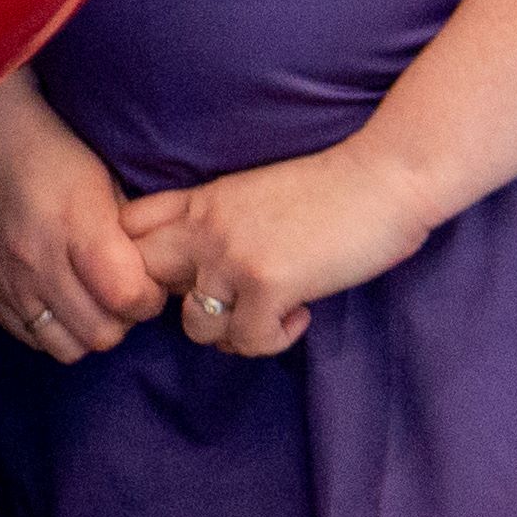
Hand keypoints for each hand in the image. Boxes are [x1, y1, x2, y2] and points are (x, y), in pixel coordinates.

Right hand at [0, 77, 171, 361]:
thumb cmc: (59, 160)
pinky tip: (59, 303)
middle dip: (122, 319)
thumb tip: (161, 280)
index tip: (148, 283)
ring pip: (66, 346)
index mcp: (77, 226)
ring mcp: (9, 281)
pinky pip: (32, 339)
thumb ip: (134, 239)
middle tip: (121, 293)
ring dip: (86, 330)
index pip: (127, 296)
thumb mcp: (110, 187)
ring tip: (90, 303)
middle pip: (100, 332)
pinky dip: (53, 329)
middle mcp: (39, 260)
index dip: (149, 299)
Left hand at [118, 142, 435, 361]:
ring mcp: (232, 257)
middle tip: (221, 307)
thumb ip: (219, 221)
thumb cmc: (335, 188)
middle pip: (140, 279)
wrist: (389, 176)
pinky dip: (272, 339)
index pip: (127, 229)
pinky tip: (300, 316)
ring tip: (267, 316)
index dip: (138, 259)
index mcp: (201, 200)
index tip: (182, 274)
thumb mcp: (256, 192)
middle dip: (172, 303)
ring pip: (192, 325)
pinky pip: (245, 341)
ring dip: (229, 332)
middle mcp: (204, 228)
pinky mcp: (268, 284)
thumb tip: (202, 273)